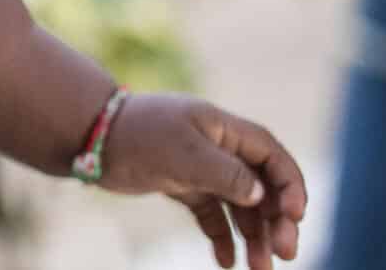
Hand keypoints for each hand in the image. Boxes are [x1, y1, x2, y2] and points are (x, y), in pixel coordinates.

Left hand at [98, 92, 306, 267]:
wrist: (90, 137)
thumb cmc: (139, 136)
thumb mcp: (186, 154)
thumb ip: (228, 175)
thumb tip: (262, 195)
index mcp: (223, 129)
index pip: (272, 156)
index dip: (290, 185)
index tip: (295, 216)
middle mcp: (217, 147)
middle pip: (262, 186)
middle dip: (277, 220)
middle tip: (284, 254)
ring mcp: (199, 168)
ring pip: (240, 206)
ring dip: (254, 237)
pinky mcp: (181, 185)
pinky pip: (212, 215)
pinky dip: (222, 238)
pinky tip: (225, 263)